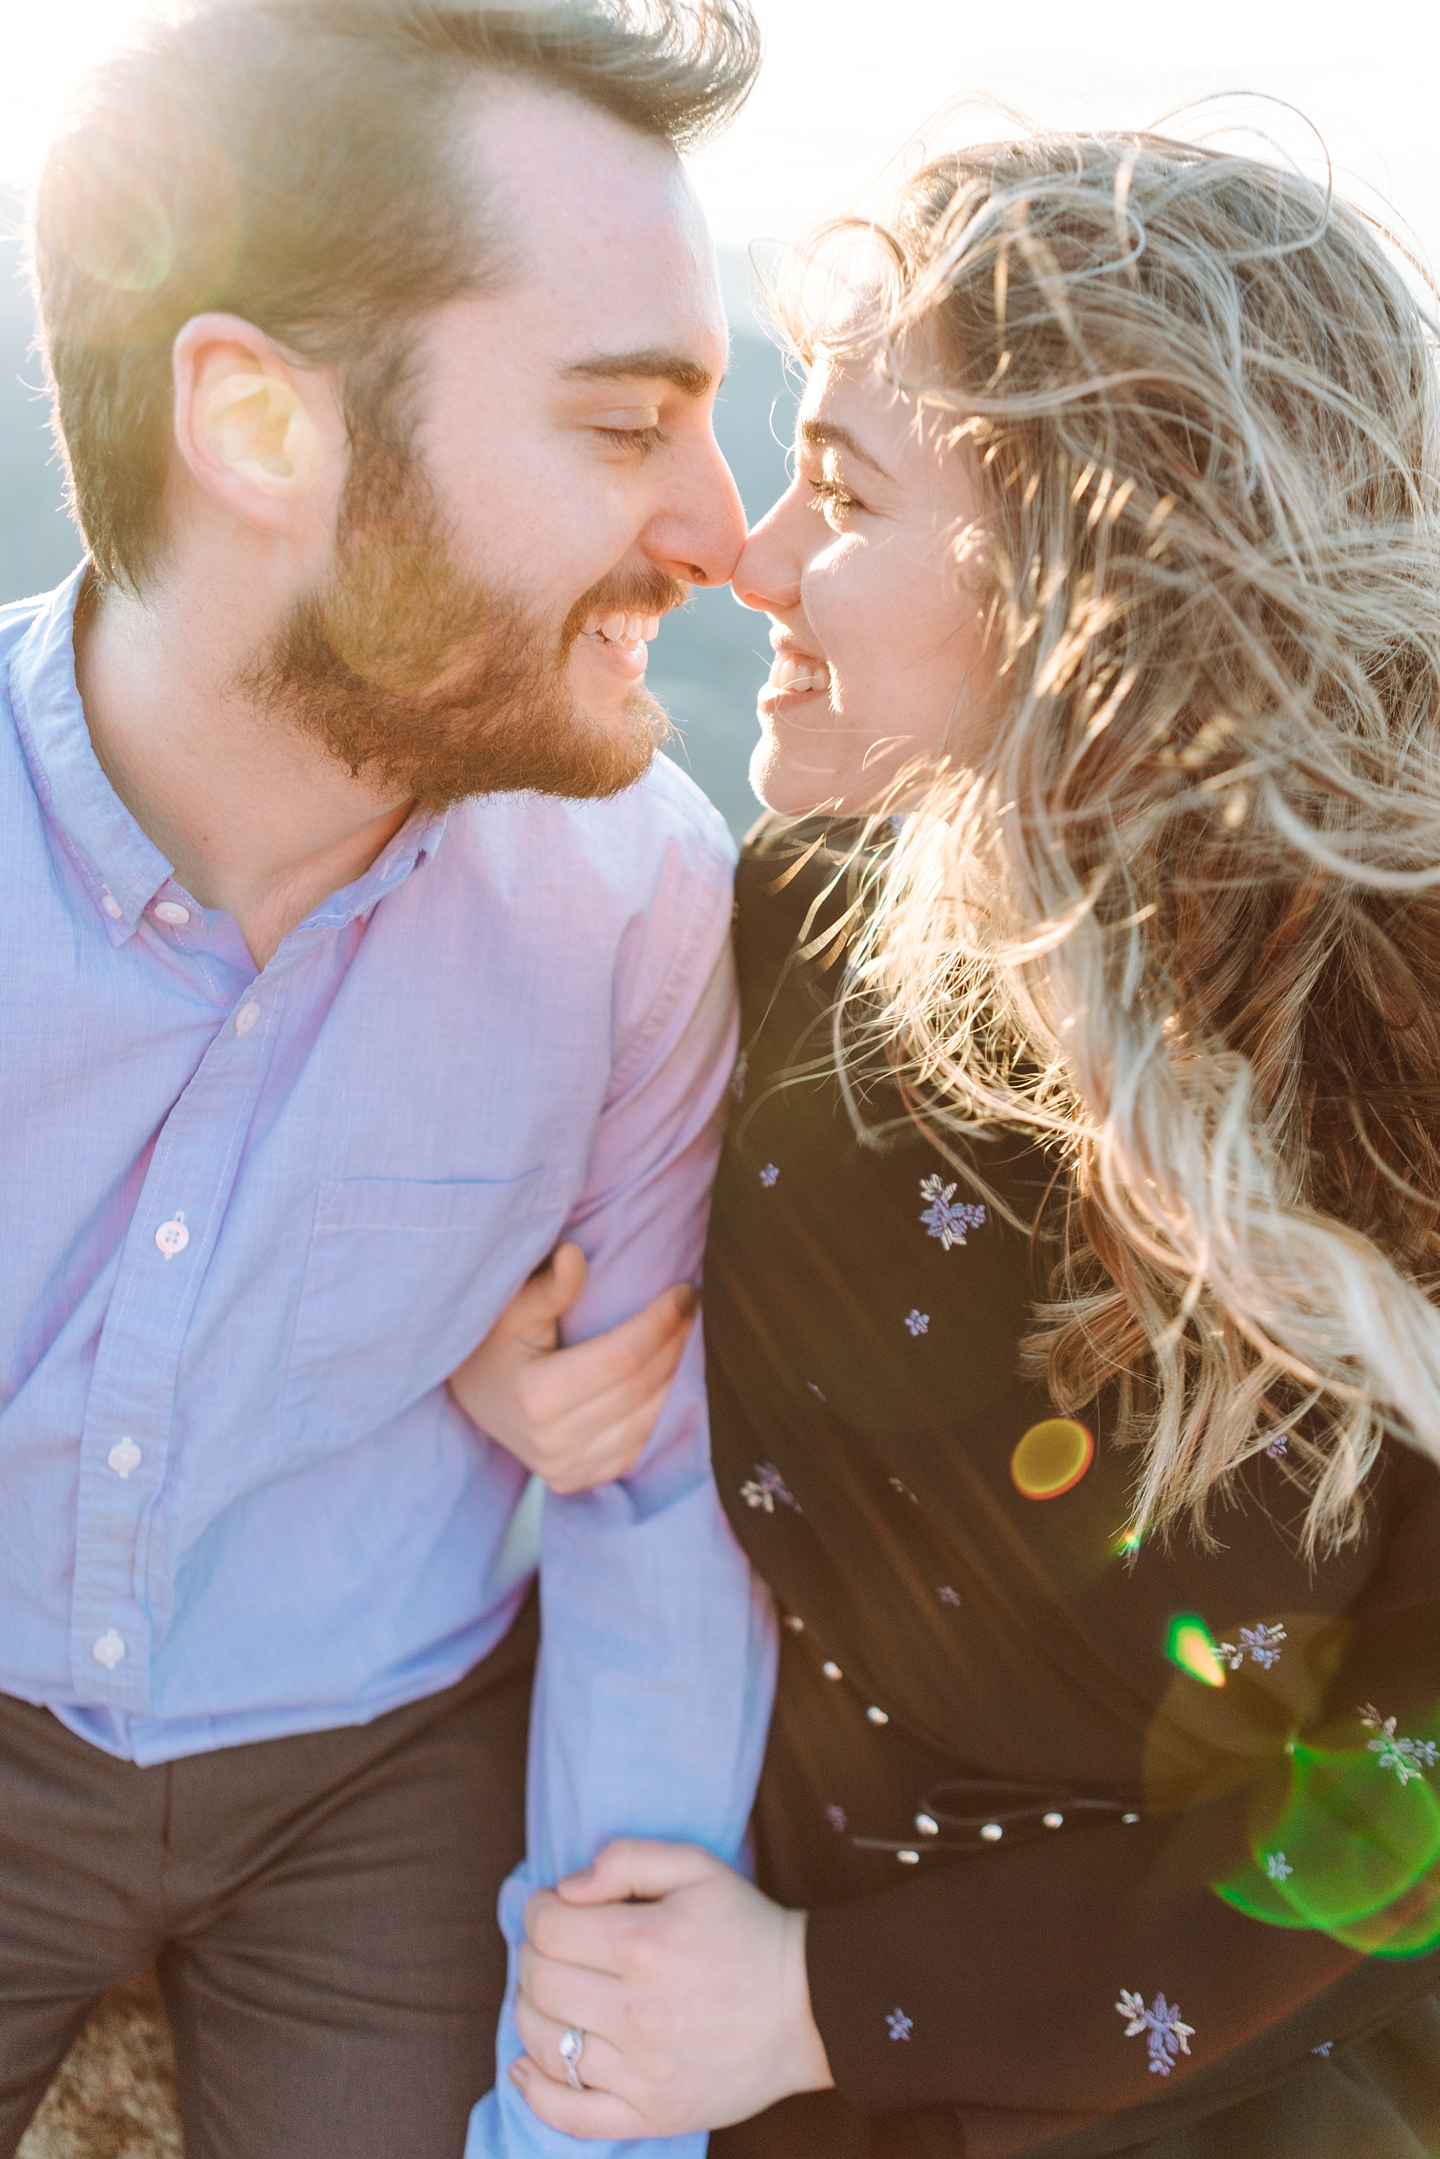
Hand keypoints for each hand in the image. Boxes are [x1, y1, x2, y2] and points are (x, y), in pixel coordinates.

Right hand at [447, 1243, 696, 1493]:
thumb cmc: (492, 1344)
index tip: (685, 1292)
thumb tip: (574, 1253)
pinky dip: (662, 1411)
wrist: (470, 1399)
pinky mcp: (577, 1481)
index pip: (621, 1358)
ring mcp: (566, 1468)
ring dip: (678, 1376)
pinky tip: (671, 1377)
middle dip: (676, 1344)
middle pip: (640, 1389)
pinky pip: (639, 1447)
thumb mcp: (511, 1310)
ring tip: (687, 1336)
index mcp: (536, 1396)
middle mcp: (552, 1441)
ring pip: (648, 1422)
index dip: (660, 1323)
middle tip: (693, 1308)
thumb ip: (548, 1286)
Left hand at [511, 1839, 833, 2138]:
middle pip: (538, 1983)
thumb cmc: (747, 1929)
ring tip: (557, 1994)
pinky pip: (570, 2115)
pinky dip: (536, 2090)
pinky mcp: (650, 2114)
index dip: (539, 1911)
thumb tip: (566, 1889)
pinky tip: (527, 2064)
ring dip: (533, 2011)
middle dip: (534, 1956)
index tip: (556, 1908)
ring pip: (544, 2044)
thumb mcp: (697, 1867)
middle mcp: (638, 2013)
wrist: (807, 2007)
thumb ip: (626, 1859)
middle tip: (558, 1947)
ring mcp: (642, 2072)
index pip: (547, 1929)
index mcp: (646, 1945)